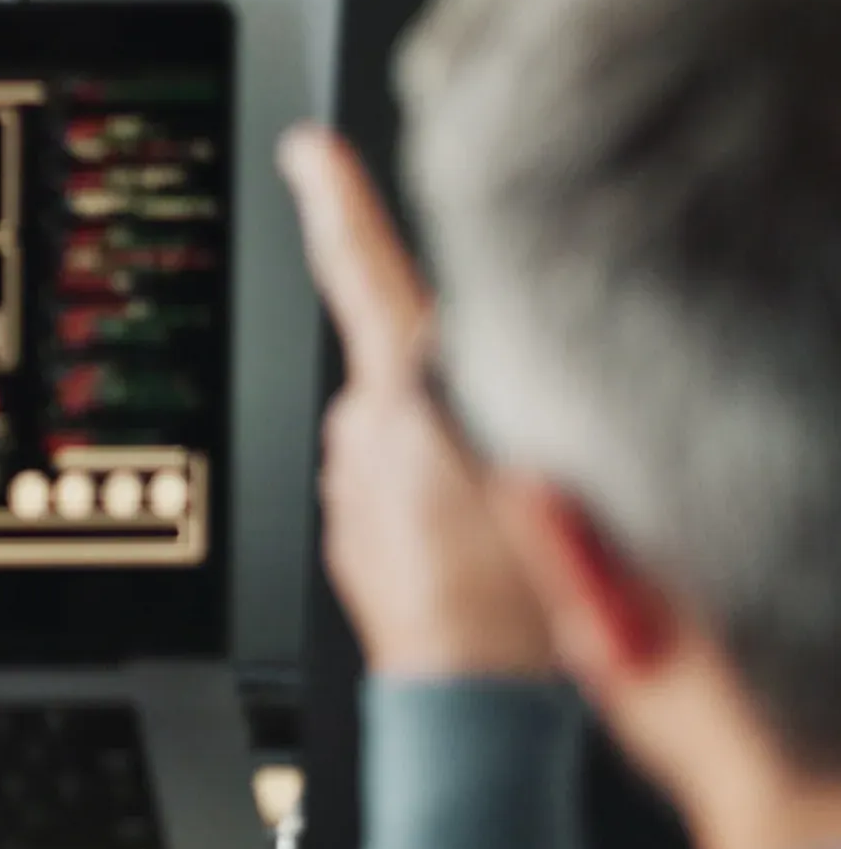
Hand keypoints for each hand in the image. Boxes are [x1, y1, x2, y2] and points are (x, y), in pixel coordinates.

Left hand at [280, 124, 553, 676]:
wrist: (471, 695)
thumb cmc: (522, 594)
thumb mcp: (541, 461)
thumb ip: (488, 385)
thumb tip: (457, 343)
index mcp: (406, 393)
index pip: (364, 274)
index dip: (338, 204)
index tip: (307, 153)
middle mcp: (361, 431)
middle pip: (400, 372)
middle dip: (441, 398)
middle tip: (503, 472)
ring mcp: (349, 485)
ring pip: (399, 436)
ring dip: (439, 461)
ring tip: (495, 525)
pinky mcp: (349, 532)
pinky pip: (389, 491)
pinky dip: (426, 507)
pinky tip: (469, 551)